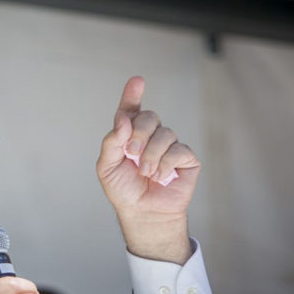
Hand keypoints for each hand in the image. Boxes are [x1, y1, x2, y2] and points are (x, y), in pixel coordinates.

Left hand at [96, 77, 200, 262]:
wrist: (142, 212)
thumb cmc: (123, 189)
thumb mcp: (107, 166)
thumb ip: (112, 142)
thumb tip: (122, 120)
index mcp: (129, 134)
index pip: (131, 110)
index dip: (133, 94)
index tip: (137, 80)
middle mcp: (150, 136)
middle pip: (149, 117)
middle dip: (139, 134)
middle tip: (132, 154)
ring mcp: (169, 145)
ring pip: (164, 134)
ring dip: (151, 155)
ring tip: (146, 173)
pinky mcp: (186, 158)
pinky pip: (179, 150)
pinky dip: (165, 165)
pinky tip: (160, 177)